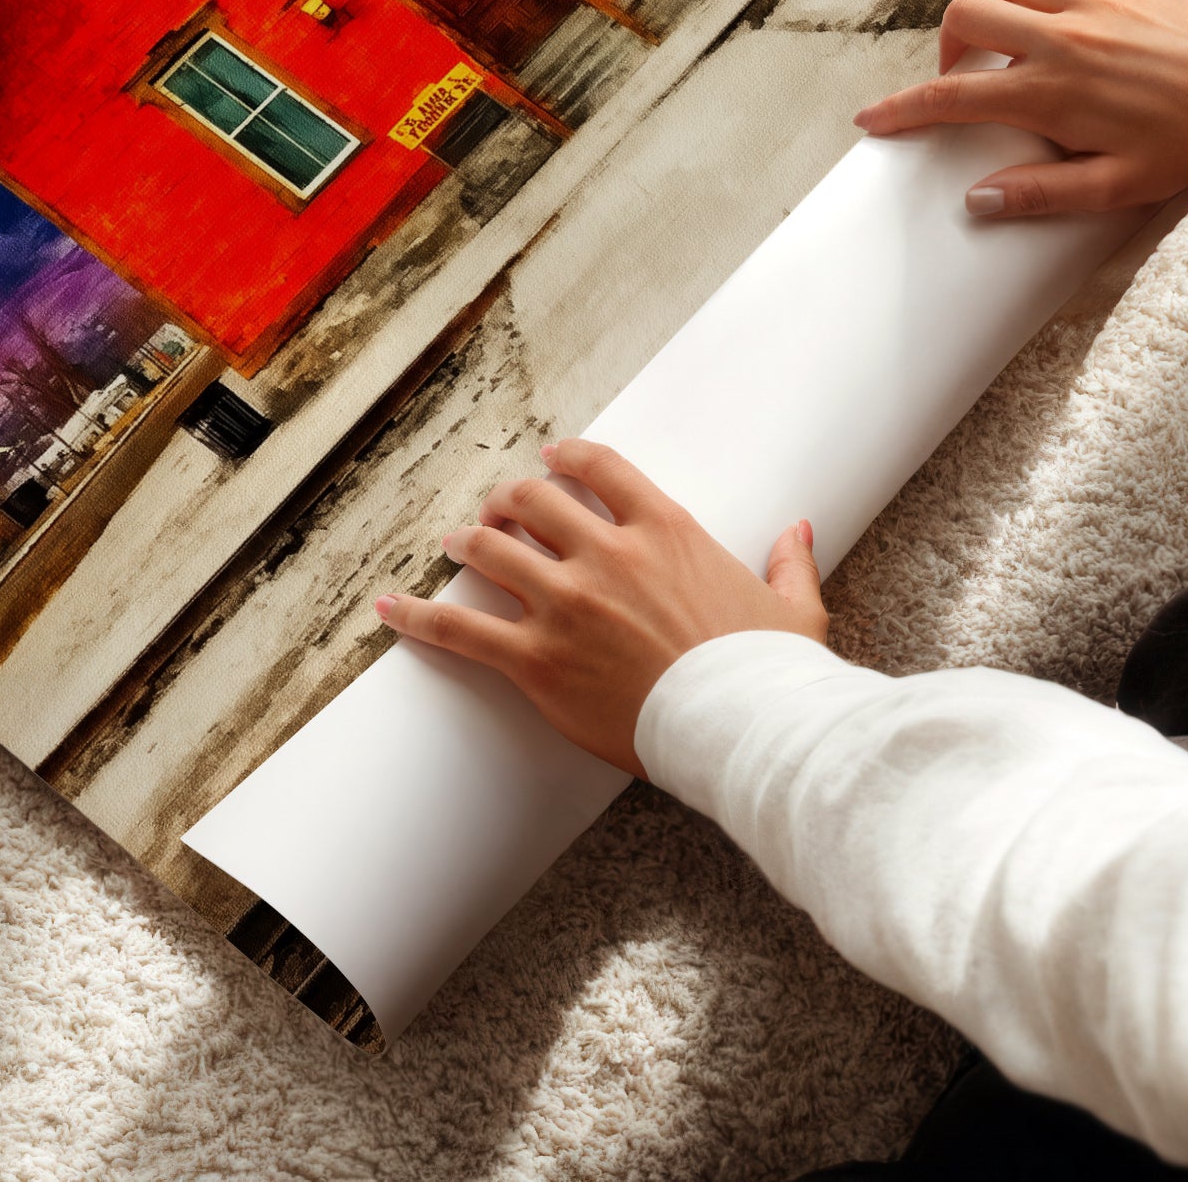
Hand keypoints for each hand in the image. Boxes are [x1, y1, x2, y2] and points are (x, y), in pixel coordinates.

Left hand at [374, 438, 825, 777]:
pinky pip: (461, 629)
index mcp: (666, 531)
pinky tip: (389, 606)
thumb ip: (788, 561)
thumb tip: (798, 530)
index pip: (600, 469)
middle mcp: (607, 554)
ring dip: (466, 541)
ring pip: (491, 550)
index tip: (550, 458)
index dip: (566, 458)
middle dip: (507, 500)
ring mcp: (567, 604)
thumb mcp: (792, 608)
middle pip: (532, 502)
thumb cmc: (770, 674)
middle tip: (496, 510)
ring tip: (451, 542)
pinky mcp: (538, 659)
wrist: (744, 729)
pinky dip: (418, 615)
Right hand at [853, 0, 1187, 218]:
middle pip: (964, 19)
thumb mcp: (1117, 186)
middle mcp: (1059, 36)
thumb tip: (976, 200)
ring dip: (994, 9)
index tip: (871, 119)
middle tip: (965, 78)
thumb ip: (1042, 193)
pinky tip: (1062, 14)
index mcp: (1051, 92)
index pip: (952, 98)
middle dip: (947, 49)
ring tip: (1010, 40)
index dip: (902, 109)